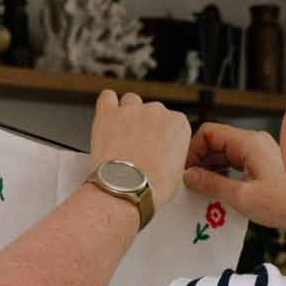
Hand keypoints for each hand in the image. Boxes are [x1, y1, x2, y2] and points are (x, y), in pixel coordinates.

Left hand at [88, 92, 191, 209]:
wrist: (126, 189)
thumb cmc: (151, 186)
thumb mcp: (177, 174)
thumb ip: (173, 156)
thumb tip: (165, 161)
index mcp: (178, 123)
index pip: (172, 120)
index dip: (162, 134)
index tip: (156, 145)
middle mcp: (157, 112)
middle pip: (152, 111)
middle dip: (145, 125)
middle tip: (137, 145)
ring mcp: (132, 110)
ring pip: (131, 101)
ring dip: (127, 114)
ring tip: (122, 134)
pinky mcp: (108, 113)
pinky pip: (107, 97)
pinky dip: (107, 104)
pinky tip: (107, 117)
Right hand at [184, 121, 285, 232]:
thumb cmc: (284, 205)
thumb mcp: (242, 197)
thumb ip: (212, 184)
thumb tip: (188, 176)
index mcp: (249, 142)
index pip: (209, 132)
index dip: (192, 149)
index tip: (184, 170)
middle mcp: (254, 141)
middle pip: (215, 141)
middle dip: (199, 160)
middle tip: (188, 182)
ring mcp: (259, 151)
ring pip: (224, 152)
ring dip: (210, 167)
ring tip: (200, 188)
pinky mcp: (262, 163)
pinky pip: (235, 161)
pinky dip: (222, 172)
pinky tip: (217, 188)